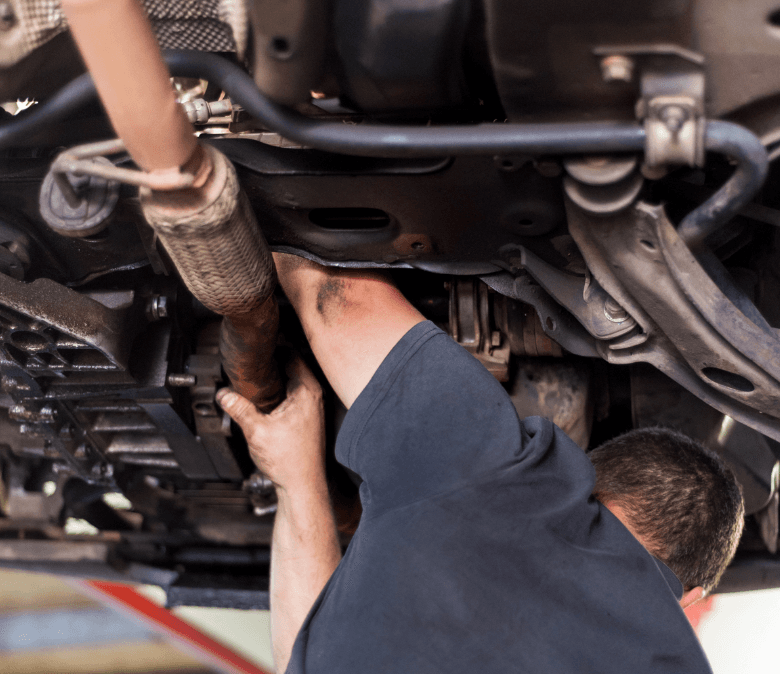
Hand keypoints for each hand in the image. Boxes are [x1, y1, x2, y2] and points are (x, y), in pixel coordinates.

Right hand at [216, 354, 324, 493]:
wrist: (302, 484)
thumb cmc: (289, 461)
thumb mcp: (256, 431)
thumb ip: (239, 409)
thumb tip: (224, 394)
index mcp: (307, 391)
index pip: (292, 354)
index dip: (275, 346)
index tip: (260, 343)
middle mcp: (314, 396)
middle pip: (293, 365)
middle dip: (273, 360)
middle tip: (253, 358)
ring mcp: (313, 406)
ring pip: (294, 379)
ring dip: (277, 375)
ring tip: (256, 374)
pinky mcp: (309, 417)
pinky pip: (294, 392)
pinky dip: (281, 389)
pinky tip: (266, 396)